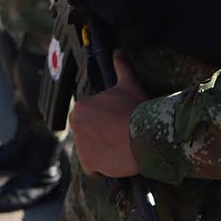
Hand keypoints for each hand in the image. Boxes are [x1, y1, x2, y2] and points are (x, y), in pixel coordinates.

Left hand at [69, 52, 146, 178]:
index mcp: (82, 106)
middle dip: (100, 135)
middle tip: (118, 136)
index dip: (104, 120)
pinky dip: (100, 167)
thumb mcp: (129, 84)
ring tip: (119, 147)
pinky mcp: (87, 163)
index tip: (116, 122)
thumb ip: (121, 67)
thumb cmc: (136, 109)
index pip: (88, 116)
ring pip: (89, 150)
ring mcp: (80, 144)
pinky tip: (114, 160)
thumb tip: (118, 52)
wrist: (145, 136)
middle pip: (87, 133)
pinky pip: (91, 168)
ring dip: (101, 151)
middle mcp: (76, 124)